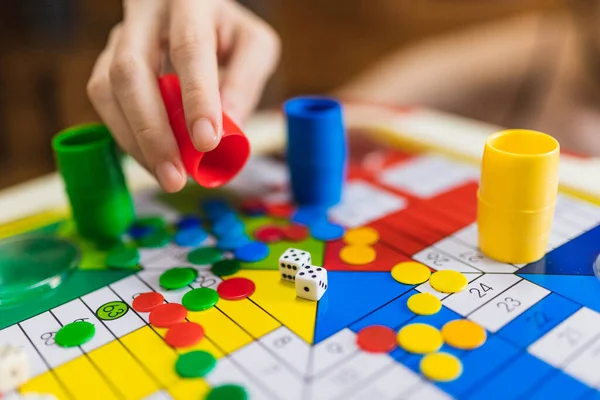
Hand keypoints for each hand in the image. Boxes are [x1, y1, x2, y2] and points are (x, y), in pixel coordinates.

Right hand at [87, 0, 279, 191]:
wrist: (197, 14)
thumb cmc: (230, 34)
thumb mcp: (255, 47)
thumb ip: (246, 82)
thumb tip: (227, 133)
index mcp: (190, 2)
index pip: (189, 48)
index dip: (197, 98)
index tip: (207, 143)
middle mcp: (145, 13)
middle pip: (132, 71)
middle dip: (153, 132)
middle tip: (176, 177)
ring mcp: (120, 36)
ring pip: (108, 89)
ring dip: (135, 141)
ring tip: (167, 175)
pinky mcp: (106, 60)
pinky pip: (104, 101)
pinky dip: (127, 137)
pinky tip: (151, 159)